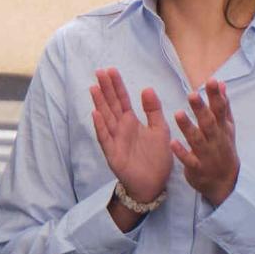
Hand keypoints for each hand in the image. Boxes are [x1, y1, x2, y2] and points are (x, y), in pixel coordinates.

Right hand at [90, 69, 171, 207]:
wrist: (154, 184)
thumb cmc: (156, 158)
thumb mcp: (160, 130)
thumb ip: (153, 111)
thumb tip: (146, 88)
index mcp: (132, 122)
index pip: (122, 100)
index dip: (116, 85)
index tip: (111, 70)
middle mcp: (121, 128)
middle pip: (111, 105)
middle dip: (105, 89)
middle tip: (99, 71)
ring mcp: (115, 140)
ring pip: (105, 118)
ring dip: (99, 103)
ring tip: (94, 88)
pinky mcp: (113, 153)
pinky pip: (105, 138)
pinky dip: (100, 126)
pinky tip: (95, 114)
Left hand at [172, 78, 240, 209]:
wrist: (224, 182)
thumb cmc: (222, 149)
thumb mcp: (227, 128)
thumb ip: (223, 106)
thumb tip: (221, 83)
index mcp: (222, 129)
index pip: (220, 110)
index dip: (216, 96)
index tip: (211, 81)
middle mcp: (216, 140)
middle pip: (209, 122)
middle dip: (202, 109)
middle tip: (192, 94)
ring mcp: (207, 154)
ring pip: (197, 140)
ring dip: (188, 127)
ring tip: (178, 114)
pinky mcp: (197, 168)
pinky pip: (188, 160)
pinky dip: (181, 152)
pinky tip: (172, 143)